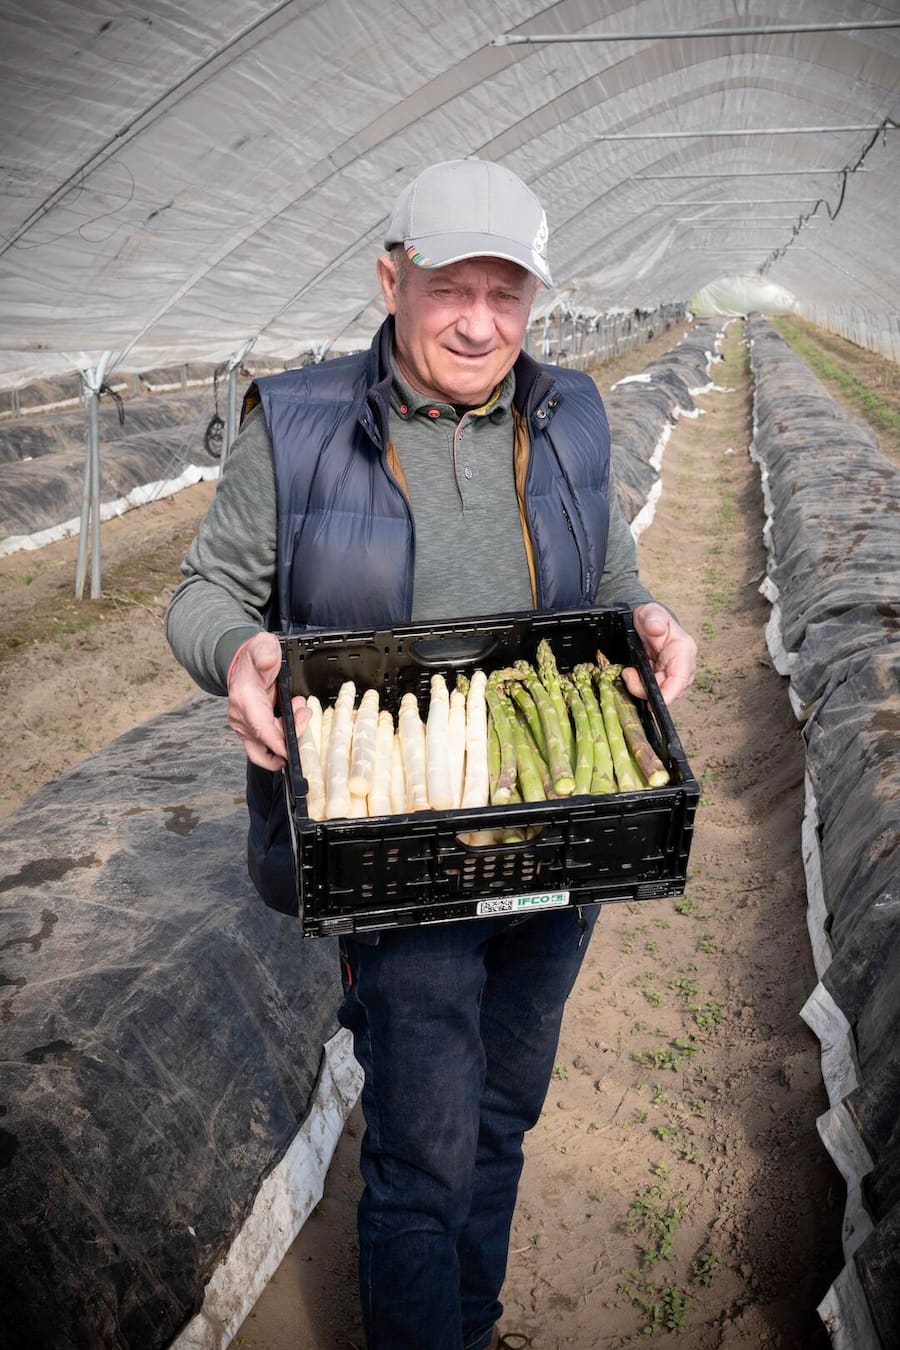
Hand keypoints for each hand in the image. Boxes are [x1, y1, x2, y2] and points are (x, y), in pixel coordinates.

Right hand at [227, 632, 308, 768]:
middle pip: (267, 743)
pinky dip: (281, 739)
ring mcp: (243, 726)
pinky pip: (266, 748)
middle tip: (303, 712)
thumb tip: (268, 661)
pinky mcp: (248, 732)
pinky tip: (290, 721)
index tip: (296, 746)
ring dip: (286, 737)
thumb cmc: (255, 657)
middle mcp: (240, 717)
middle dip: (291, 735)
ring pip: (266, 750)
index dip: (280, 743)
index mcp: (244, 699)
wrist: (242, 662)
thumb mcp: (263, 646)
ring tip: (297, 712)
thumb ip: (265, 652)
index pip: (262, 730)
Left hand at [625, 603, 696, 704]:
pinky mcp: (661, 680)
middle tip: (627, 673)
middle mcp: (681, 667)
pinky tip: (630, 675)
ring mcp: (671, 676)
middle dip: (644, 689)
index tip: (652, 702)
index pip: (680, 679)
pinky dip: (638, 686)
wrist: (646, 623)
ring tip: (627, 671)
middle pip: (667, 691)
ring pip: (658, 694)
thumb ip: (653, 618)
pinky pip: (650, 690)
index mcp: (683, 651)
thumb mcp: (651, 612)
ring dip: (639, 687)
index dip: (668, 694)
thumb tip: (656, 629)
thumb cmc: (651, 618)